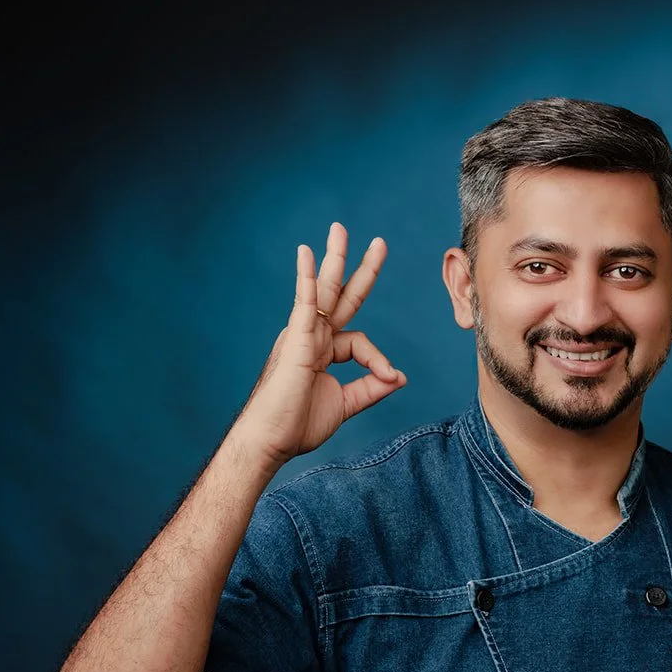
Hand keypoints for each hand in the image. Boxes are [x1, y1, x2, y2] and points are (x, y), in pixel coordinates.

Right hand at [235, 222, 405, 467]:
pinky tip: (306, 254)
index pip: (359, 342)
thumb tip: (400, 376)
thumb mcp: (346, 403)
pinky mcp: (295, 340)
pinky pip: (302, 303)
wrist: (270, 441)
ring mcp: (302, 336)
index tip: (391, 377)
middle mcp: (312, 338)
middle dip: (359, 269)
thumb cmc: (296, 425)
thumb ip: (371, 387)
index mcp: (322, 352)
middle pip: (339, 296)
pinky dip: (305, 278)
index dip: (379, 359)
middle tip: (378, 242)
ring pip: (322, 291)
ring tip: (340, 231)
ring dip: (333, 260)